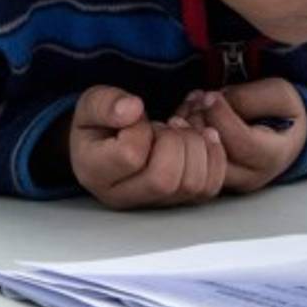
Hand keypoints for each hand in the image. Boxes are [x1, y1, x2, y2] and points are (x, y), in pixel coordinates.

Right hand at [70, 85, 226, 209]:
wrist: (112, 141)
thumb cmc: (102, 123)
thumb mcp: (92, 104)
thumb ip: (105, 104)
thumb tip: (133, 109)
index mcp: (96, 173)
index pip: (130, 156)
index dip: (141, 129)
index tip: (136, 118)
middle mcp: (125, 197)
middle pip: (165, 180)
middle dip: (174, 141)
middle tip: (164, 125)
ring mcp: (155, 202)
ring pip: (192, 185)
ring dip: (195, 146)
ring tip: (180, 130)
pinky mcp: (181, 198)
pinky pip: (210, 186)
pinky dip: (214, 155)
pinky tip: (201, 136)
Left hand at [175, 78, 306, 193]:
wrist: (286, 132)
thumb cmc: (284, 113)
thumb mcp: (280, 94)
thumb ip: (250, 97)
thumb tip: (215, 101)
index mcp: (273, 156)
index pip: (240, 142)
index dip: (220, 116)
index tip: (210, 95)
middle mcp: (249, 176)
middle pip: (213, 156)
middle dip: (199, 122)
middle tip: (199, 98)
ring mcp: (229, 181)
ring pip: (196, 161)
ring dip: (188, 128)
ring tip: (194, 103)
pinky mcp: (212, 177)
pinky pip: (190, 161)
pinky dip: (185, 135)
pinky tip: (189, 113)